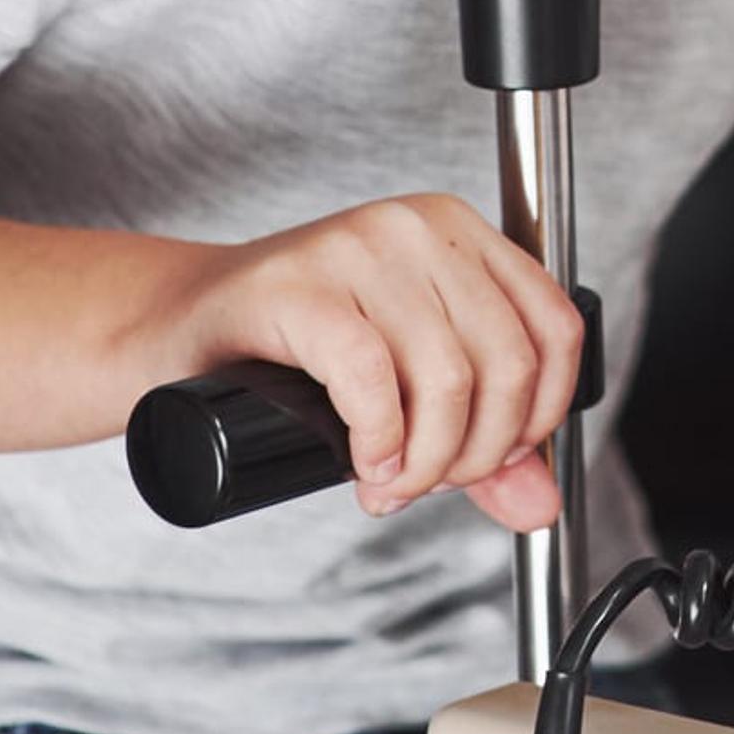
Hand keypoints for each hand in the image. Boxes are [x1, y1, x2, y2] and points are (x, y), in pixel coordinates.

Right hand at [153, 195, 580, 529]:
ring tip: (392, 485)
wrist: (178, 326)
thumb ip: (477, 431)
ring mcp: (357, 248)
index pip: (554, 327)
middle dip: (478, 453)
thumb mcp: (405, 376)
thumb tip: (539, 504)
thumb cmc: (294, 349)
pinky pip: (373, 379)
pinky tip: (367, 465)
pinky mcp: (298, 285)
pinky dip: (381, 442)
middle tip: (429, 484)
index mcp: (459, 233)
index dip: (543, 413)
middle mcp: (417, 229)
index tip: (501, 459)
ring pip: (448, 378)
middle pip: (507, 363)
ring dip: (428, 463)